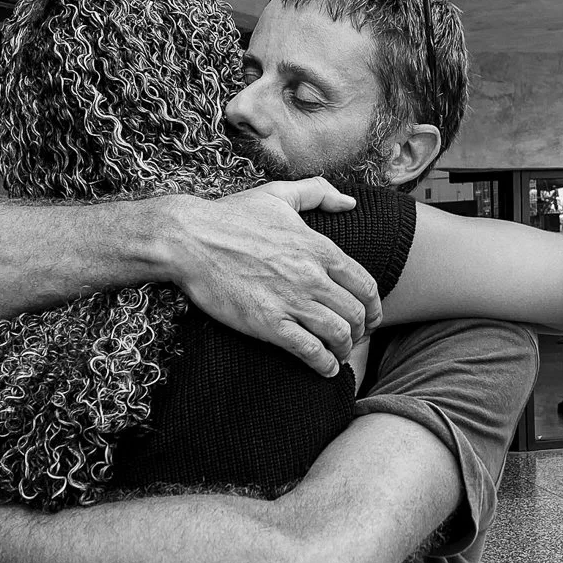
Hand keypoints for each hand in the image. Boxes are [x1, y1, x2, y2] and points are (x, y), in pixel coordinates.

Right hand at [167, 181, 381, 376]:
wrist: (189, 239)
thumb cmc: (229, 217)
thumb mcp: (277, 194)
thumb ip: (317, 192)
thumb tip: (350, 201)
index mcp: (319, 248)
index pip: (365, 285)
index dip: (373, 307)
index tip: (370, 318)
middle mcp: (312, 276)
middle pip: (356, 313)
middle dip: (361, 332)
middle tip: (354, 340)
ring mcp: (291, 301)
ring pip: (338, 334)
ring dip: (344, 350)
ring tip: (339, 355)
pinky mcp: (269, 323)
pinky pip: (310, 351)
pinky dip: (324, 365)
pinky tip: (325, 369)